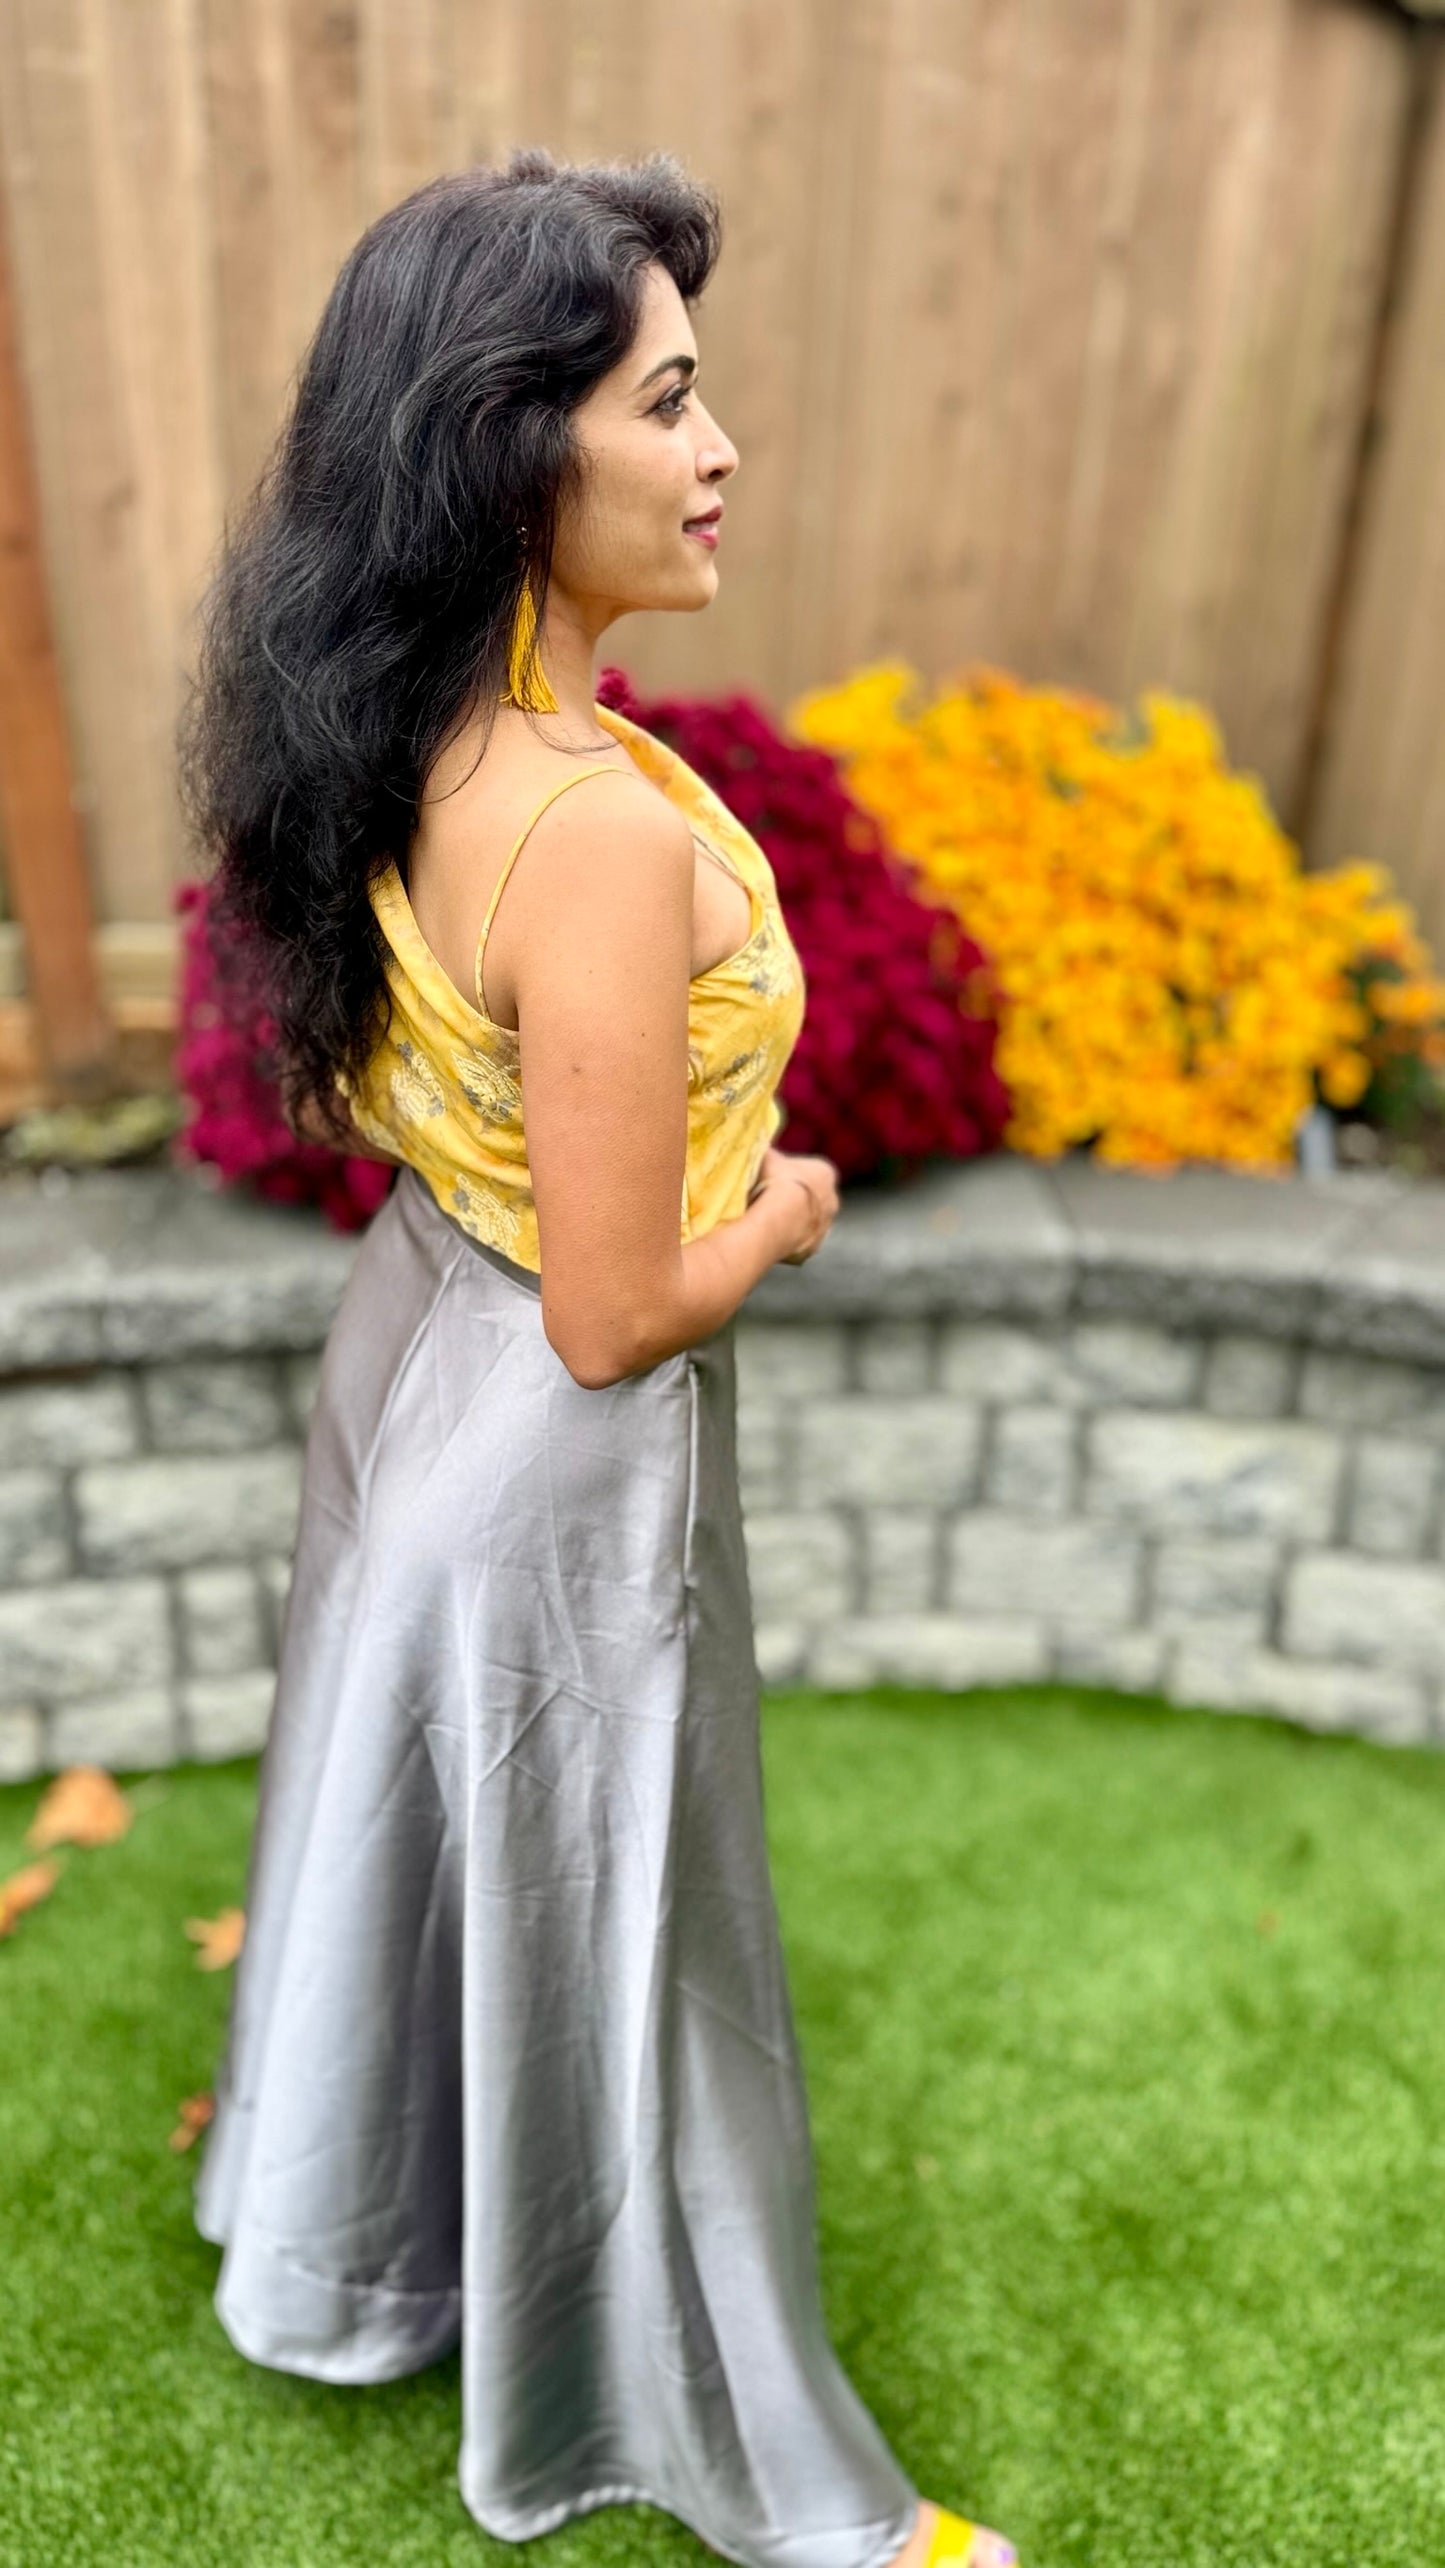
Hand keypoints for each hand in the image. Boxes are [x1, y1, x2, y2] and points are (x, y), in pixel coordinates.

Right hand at [747, 1147, 839, 1265]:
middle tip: (769, 1199)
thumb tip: (758, 1144)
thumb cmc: (773, 1180)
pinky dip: (787, 1240)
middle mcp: (832, 1200)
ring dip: (792, 1221)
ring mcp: (825, 1227)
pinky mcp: (813, 1249)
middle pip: (811, 1198)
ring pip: (807, 1222)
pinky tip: (769, 1236)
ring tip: (767, 1220)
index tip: (773, 1177)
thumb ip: (767, 1152)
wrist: (778, 1218)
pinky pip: (798, 1242)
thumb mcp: (766, 1156)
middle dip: (794, 1199)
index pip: (810, 1171)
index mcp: (825, 1173)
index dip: (790, 1174)